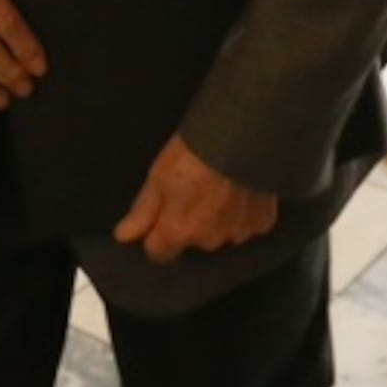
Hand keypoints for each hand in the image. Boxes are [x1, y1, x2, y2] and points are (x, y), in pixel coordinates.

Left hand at [111, 135, 276, 262]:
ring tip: (218, 185)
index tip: (160, 216)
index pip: (158, 252)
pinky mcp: (262, 222)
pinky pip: (246, 225)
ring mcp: (237, 233)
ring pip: (220, 233)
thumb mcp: (157, 176)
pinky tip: (239, 189)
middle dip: (190, 222)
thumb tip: (124, 236)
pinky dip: (242, 212)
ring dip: (217, 218)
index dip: (156, 234)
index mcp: (178, 231)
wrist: (242, 133)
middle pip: (191, 241)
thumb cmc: (196, 150)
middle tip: (193, 189)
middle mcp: (208, 240)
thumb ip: (142, 212)